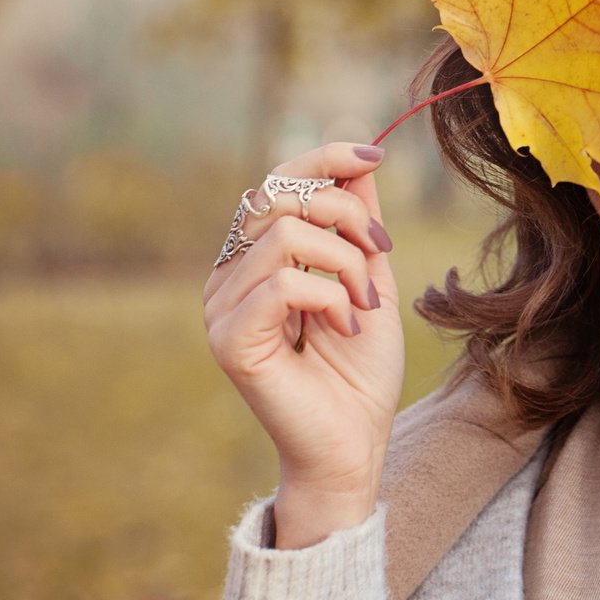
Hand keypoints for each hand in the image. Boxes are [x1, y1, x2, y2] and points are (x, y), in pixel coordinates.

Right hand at [203, 142, 403, 546]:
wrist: (355, 443)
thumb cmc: (360, 368)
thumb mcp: (370, 276)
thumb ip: (358, 220)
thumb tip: (361, 157)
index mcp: (256, 256)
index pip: (277, 180)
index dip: (324, 157)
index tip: (374, 156)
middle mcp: (228, 275)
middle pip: (281, 194)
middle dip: (347, 216)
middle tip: (378, 259)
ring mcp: (221, 307)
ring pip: (287, 234)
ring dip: (346, 264)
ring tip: (363, 303)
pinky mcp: (228, 339)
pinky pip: (283, 283)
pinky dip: (329, 297)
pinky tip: (344, 326)